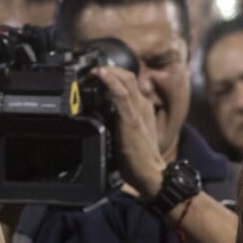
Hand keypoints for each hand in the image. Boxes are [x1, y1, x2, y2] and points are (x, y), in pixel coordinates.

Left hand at [87, 66, 165, 198]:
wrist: (152, 174)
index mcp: (143, 108)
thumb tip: (101, 116)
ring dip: (108, 71)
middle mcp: (143, 105)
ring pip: (125, 79)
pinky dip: (110, 80)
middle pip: (128, 76)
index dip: (114, 75)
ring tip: (93, 70)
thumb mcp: (130, 134)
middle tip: (91, 70)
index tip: (96, 74)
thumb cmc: (139, 159)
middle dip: (109, 68)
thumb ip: (120, 122)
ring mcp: (138, 110)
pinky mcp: (131, 119)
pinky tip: (100, 75)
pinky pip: (121, 93)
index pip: (129, 84)